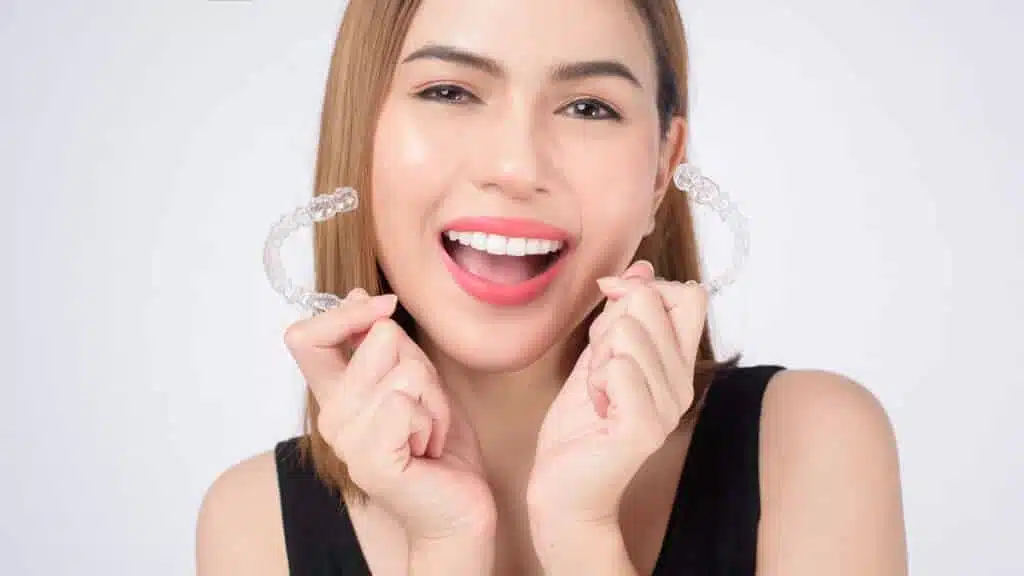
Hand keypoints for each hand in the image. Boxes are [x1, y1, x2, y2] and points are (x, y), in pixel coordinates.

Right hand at [283, 289, 495, 557]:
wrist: (459, 508)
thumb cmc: (439, 447)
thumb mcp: (417, 380)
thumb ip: (385, 343)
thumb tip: (358, 294)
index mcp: (336, 394)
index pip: (305, 337)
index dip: (345, 312)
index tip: (382, 307)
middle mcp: (332, 416)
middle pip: (378, 339)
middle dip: (422, 365)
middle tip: (424, 408)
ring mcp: (347, 440)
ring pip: (405, 370)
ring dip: (434, 398)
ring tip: (428, 431)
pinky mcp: (370, 459)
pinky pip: (407, 404)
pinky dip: (434, 421)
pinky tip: (427, 449)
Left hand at [527, 262, 707, 558]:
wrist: (563, 490)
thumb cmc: (580, 426)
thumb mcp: (599, 357)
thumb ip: (621, 315)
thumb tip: (640, 266)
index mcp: (677, 365)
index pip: (690, 295)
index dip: (645, 286)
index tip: (610, 302)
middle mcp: (682, 384)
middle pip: (651, 303)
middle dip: (608, 324)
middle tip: (598, 369)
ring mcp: (668, 407)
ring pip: (628, 332)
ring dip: (596, 357)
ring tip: (597, 392)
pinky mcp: (645, 428)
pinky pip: (619, 368)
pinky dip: (594, 380)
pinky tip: (596, 409)